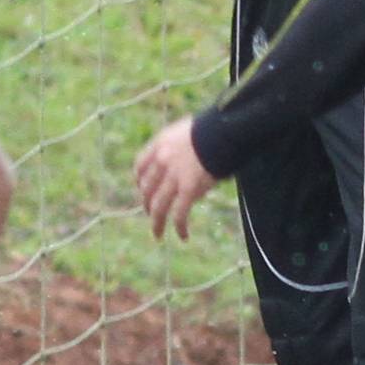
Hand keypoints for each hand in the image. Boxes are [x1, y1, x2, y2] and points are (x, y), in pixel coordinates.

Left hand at [132, 116, 218, 239]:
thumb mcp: (189, 132)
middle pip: (147, 189)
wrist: (224, 128)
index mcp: (160, 144)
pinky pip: (180, 213)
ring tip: (158, 235)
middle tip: (152, 215)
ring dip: (157, 223)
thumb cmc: (213, 128)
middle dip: (147, 205)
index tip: (144, 190)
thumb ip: (182, 149)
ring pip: (158, 206)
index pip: (140, 167)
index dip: (140, 182)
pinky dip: (180, 227)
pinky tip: (183, 236)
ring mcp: (174, 175)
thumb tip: (190, 170)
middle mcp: (162, 161)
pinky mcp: (188, 188)